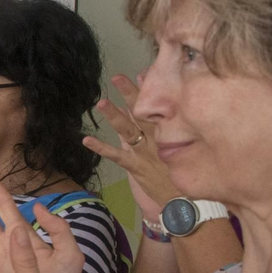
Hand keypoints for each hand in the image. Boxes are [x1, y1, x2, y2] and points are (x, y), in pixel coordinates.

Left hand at [82, 74, 175, 220]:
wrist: (185, 201)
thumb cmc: (184, 172)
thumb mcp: (182, 148)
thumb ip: (170, 129)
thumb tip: (161, 111)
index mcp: (169, 133)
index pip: (159, 107)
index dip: (149, 90)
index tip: (142, 72)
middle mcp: (157, 139)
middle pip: (142, 113)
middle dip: (131, 94)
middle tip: (118, 78)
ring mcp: (145, 152)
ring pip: (128, 130)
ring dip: (114, 116)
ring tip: (101, 103)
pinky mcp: (136, 166)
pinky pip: (116, 156)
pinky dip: (101, 148)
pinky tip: (86, 140)